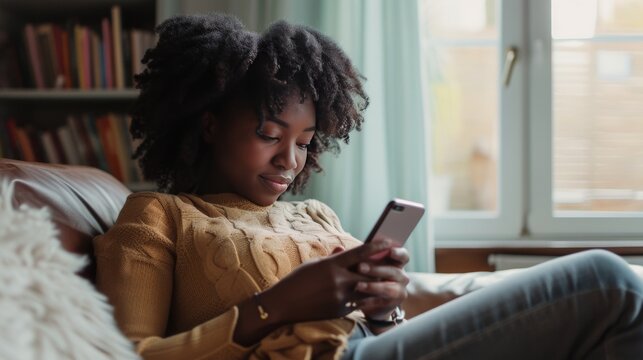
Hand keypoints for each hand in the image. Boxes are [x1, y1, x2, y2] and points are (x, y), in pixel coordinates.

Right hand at [260, 239, 394, 324]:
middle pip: (369, 272)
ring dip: (378, 284)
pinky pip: (360, 303)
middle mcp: (339, 280)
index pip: (360, 253)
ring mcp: (340, 297)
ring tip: (388, 279)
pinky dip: (367, 298)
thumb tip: (345, 249)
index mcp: (332, 265)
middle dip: (382, 268)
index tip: (389, 242)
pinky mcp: (340, 310)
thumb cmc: (297, 280)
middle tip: (394, 263)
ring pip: (367, 289)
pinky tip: (373, 295)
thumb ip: (333, 258)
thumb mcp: (315, 264)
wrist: (283, 304)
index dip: (377, 247)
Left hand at [354, 240, 409, 320]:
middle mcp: (401, 275)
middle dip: (377, 269)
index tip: (390, 251)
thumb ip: (354, 255)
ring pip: (388, 288)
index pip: (402, 255)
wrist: (371, 298)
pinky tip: (356, 301)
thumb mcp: (363, 262)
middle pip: (394, 271)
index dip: (398, 252)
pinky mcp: (391, 304)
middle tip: (360, 267)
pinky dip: (368, 301)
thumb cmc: (367, 274)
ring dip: (373, 286)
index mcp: (396, 261)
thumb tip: (338, 249)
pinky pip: (381, 302)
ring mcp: (398, 290)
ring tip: (358, 286)